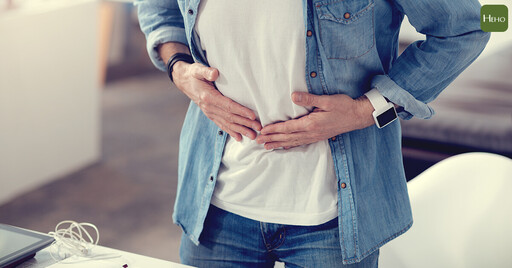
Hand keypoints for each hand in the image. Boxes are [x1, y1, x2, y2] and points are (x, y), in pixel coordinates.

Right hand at [172, 62, 261, 140]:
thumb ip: (206, 71)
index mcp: (208, 97)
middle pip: (230, 117)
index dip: (241, 111)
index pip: (228, 106)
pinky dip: (231, 132)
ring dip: (241, 130)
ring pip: (227, 124)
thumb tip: (214, 73)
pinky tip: (239, 138)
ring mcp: (209, 113)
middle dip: (245, 124)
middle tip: (258, 128)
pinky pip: (221, 125)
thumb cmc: (194, 74)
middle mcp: (209, 108)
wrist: (184, 81)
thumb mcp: (198, 69)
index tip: (253, 116)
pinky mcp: (210, 115)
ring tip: (253, 136)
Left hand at [256, 92, 374, 149]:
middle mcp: (311, 133)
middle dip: (272, 139)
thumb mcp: (327, 100)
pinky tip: (284, 146)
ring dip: (278, 144)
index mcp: (311, 124)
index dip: (274, 130)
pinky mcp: (318, 136)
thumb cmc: (343, 106)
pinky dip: (290, 145)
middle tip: (258, 142)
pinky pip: (300, 143)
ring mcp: (315, 136)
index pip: (288, 128)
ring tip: (266, 147)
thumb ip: (309, 99)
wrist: (357, 116)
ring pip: (292, 142)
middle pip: (287, 137)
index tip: (262, 131)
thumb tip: (293, 96)